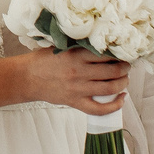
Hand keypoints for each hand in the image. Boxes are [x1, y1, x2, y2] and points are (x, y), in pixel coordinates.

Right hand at [0, 48, 128, 111]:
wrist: (27, 78)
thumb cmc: (43, 60)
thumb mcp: (61, 46)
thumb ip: (80, 46)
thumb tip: (102, 44)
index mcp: (76, 55)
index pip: (106, 54)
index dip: (119, 54)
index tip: (123, 52)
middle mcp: (79, 72)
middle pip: (113, 71)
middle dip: (125, 68)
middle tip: (126, 66)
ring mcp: (78, 89)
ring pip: (110, 88)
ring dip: (123, 83)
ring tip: (124, 79)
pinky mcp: (75, 102)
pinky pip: (99, 109)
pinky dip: (114, 105)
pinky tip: (121, 99)